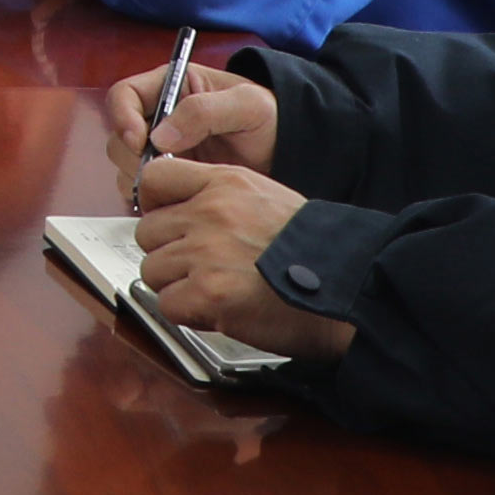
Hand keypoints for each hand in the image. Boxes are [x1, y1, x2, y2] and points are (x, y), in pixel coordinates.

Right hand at [95, 44, 281, 183]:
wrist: (288, 151)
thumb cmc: (271, 118)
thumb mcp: (246, 105)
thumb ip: (203, 112)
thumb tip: (160, 136)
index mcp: (171, 87)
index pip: (124, 95)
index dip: (123, 117)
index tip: (139, 141)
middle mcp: (158, 117)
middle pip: (119, 134)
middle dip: (133, 155)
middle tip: (162, 171)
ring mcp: (162, 150)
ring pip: (125, 165)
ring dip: (142, 178)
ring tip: (180, 184)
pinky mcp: (169, 178)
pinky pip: (143, 189)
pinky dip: (152, 196)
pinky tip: (180, 197)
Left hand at [125, 150, 352, 359]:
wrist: (347, 286)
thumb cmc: (312, 249)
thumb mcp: (263, 199)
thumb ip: (216, 198)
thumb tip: (173, 212)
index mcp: (224, 182)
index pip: (153, 181)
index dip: (154, 207)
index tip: (168, 225)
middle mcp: (209, 212)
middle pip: (146, 232)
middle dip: (168, 255)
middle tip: (201, 269)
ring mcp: (205, 251)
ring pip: (152, 271)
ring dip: (177, 287)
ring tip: (216, 290)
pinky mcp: (207, 292)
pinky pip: (167, 304)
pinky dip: (188, 313)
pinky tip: (219, 310)